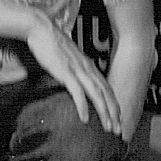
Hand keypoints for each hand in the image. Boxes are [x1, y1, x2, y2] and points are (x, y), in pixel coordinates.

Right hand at [25, 15, 122, 135]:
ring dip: (104, 112)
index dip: (114, 104)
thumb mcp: (69, 60)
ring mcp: (78, 70)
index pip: (107, 88)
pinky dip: (83, 106)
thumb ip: (75, 71)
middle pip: (106, 93)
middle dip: (114, 113)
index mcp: (89, 66)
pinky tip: (85, 118)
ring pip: (97, 94)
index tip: (118, 118)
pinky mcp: (66, 72)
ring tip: (108, 127)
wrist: (42, 30)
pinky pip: (77, 92)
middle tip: (118, 129)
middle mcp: (88, 69)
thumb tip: (76, 83)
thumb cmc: (53, 44)